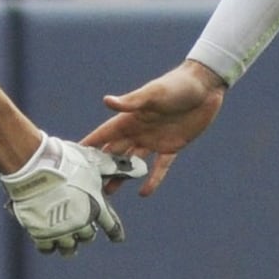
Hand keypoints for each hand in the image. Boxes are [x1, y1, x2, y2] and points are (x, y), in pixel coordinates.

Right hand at [0, 134, 145, 256]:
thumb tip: (141, 168)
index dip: (115, 232)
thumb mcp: (95, 161)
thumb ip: (117, 168)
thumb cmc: (67, 161)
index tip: (117, 238)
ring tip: (65, 239)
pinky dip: (49, 245)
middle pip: (87, 236)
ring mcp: (61, 230)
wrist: (36, 167)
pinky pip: (47, 248)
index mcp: (96, 207)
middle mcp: (81, 223)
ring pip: (68, 247)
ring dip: (69, 244)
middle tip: (81, 227)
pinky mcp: (41, 233)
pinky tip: (47, 240)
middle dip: (86, 232)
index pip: (111, 226)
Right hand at [80, 59, 225, 195]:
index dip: (90, 144)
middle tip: (89, 185)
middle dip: (102, 167)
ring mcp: (154, 139)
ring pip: (133, 162)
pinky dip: (153, 179)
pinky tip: (145, 192)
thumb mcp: (153, 93)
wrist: (205, 86)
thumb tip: (106, 101)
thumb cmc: (177, 85)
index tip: (73, 158)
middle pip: (115, 152)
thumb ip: (131, 102)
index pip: (104, 134)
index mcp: (130, 118)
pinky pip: (160, 166)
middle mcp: (139, 130)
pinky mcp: (172, 146)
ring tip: (109, 194)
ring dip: (122, 177)